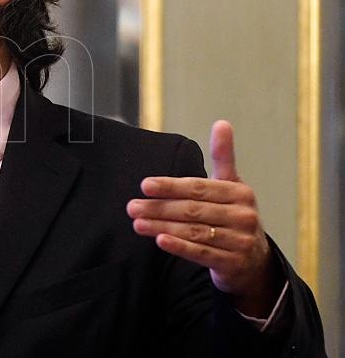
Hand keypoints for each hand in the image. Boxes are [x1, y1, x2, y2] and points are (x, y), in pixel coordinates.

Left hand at [126, 121, 279, 316]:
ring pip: (194, 231)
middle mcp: (243, 216)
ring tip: (138, 222)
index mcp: (240, 192)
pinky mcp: (233, 262)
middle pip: (193, 210)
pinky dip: (179, 247)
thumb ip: (223, 157)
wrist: (254, 261)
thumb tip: (222, 123)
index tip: (144, 185)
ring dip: (162, 226)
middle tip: (132, 206)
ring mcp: (240, 241)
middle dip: (159, 207)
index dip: (170, 186)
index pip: (198, 188)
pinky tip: (160, 240)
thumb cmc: (234, 216)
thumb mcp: (231, 185)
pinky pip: (201, 253)